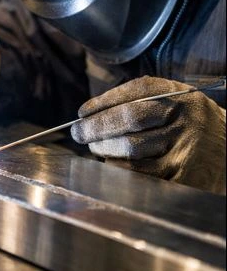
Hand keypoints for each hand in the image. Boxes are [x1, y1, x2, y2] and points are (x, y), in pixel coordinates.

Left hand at [72, 76, 225, 193]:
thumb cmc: (190, 125)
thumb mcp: (176, 102)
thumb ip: (140, 101)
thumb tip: (90, 114)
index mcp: (181, 98)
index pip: (135, 93)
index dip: (103, 102)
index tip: (83, 111)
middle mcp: (185, 121)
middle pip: (128, 120)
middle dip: (95, 127)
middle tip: (79, 132)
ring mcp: (184, 150)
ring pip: (130, 149)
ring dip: (103, 149)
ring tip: (95, 147)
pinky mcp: (182, 177)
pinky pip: (138, 174)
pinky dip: (117, 168)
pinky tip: (112, 163)